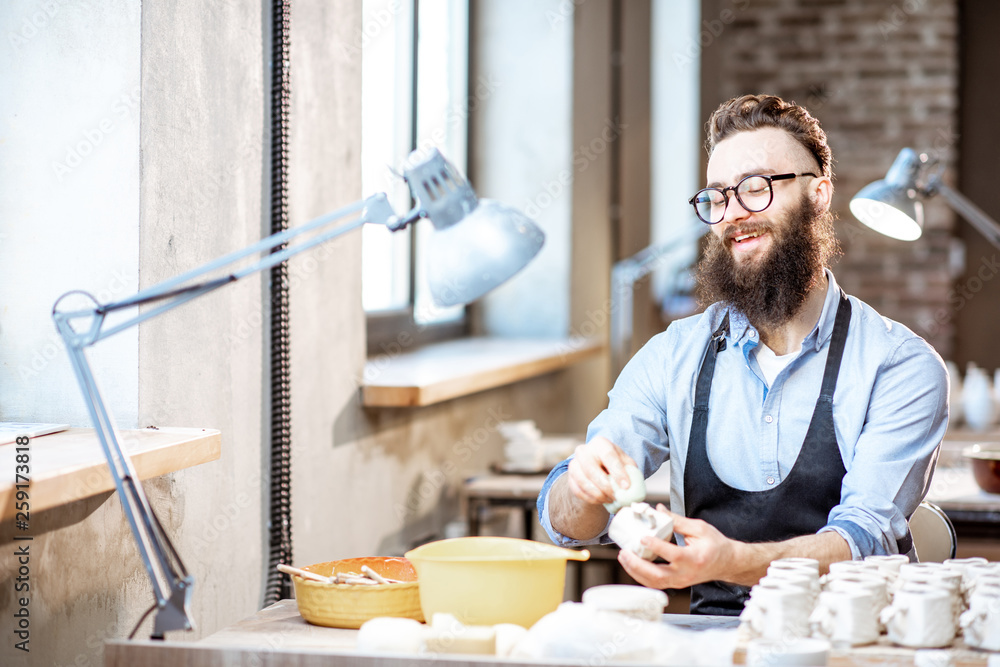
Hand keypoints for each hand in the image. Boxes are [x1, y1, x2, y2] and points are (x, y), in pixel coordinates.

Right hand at [565, 437, 636, 506]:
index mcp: (600, 443)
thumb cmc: (614, 463)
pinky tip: (601, 500)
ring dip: (598, 494)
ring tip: (610, 499)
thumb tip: (633, 487)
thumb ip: (631, 472)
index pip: (608, 456)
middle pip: (591, 469)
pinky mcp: (570, 477)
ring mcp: (574, 464)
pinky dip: (590, 498)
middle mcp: (584, 451)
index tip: (626, 486)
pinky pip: (577, 490)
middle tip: (616, 496)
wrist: (599, 466)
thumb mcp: (625, 462)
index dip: (617, 472)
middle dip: (605, 486)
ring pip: (582, 481)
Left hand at [616, 505, 740, 588]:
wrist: (726, 562)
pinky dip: (641, 575)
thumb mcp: (699, 528)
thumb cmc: (715, 545)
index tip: (643, 537)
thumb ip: (677, 520)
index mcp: (695, 558)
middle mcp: (687, 574)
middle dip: (638, 565)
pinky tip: (631, 564)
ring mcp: (680, 582)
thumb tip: (657, 510)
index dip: (657, 547)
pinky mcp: (676, 583)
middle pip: (658, 575)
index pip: (674, 555)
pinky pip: (655, 583)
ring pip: (654, 582)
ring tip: (624, 557)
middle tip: (625, 552)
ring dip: (635, 571)